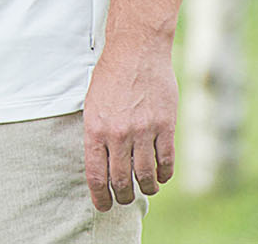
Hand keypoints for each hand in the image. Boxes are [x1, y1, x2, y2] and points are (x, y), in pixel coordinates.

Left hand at [82, 33, 177, 209]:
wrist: (136, 50)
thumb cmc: (110, 76)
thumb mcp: (92, 105)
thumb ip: (97, 134)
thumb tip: (102, 163)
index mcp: (95, 129)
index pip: (96, 175)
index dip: (100, 196)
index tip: (103, 205)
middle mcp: (118, 133)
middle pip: (121, 180)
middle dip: (122, 196)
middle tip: (124, 199)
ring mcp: (143, 130)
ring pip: (145, 175)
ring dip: (146, 188)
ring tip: (146, 189)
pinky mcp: (165, 125)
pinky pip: (165, 160)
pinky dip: (164, 173)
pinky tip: (161, 175)